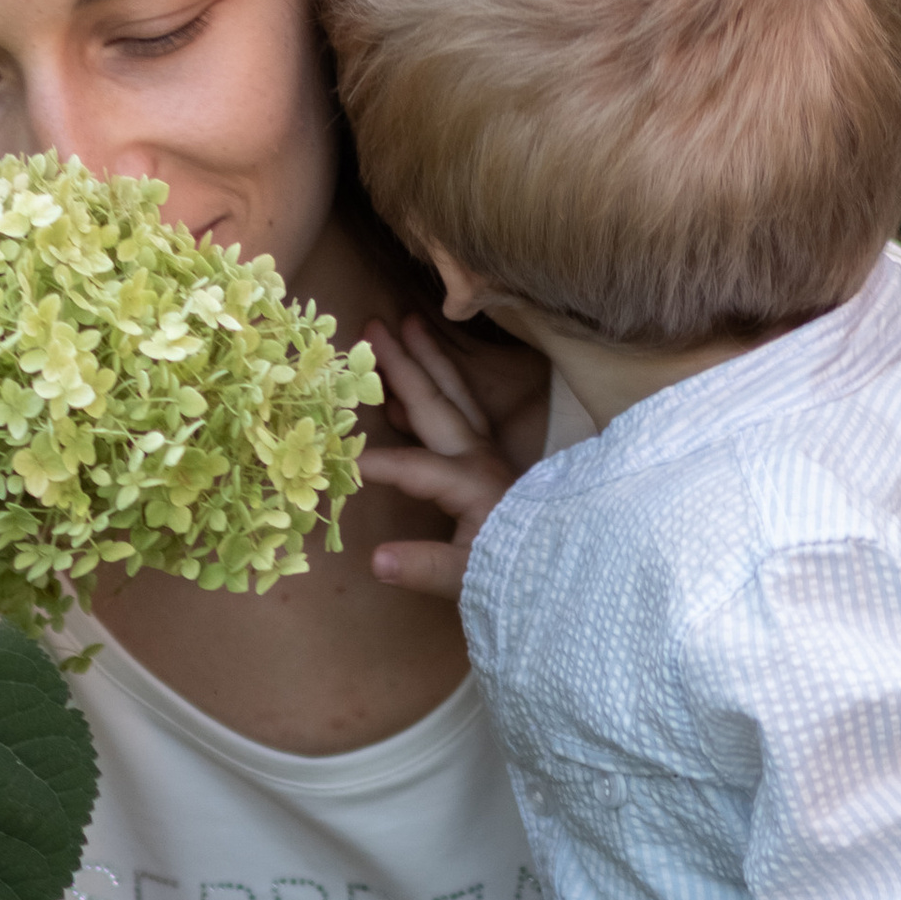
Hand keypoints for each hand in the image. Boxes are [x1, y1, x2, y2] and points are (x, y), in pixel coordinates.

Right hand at [359, 313, 521, 600]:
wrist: (563, 575)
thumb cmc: (514, 575)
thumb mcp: (471, 577)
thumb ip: (426, 567)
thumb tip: (377, 560)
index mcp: (472, 483)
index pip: (413, 467)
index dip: (374, 462)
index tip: (337, 459)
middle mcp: (479, 459)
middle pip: (437, 402)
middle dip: (404, 362)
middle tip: (375, 322)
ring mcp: (487, 455)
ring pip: (453, 397)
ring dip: (426, 362)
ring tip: (404, 326)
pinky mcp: (490, 462)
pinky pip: (459, 414)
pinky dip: (434, 394)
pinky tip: (408, 393)